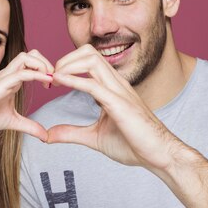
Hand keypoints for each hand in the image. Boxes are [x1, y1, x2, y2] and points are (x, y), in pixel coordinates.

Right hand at [0, 49, 52, 141]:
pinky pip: (19, 74)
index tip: (54, 84)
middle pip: (30, 54)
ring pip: (25, 58)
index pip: (31, 62)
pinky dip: (36, 75)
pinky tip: (45, 83)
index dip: (46, 68)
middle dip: (46, 62)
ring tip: (50, 79)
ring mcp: (2, 79)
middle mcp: (8, 75)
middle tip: (54, 78)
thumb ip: (29, 126)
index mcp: (11, 80)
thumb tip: (45, 136)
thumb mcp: (12, 122)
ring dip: (42, 65)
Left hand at [47, 45, 179, 169]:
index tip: (52, 79)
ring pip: (91, 59)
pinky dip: (73, 79)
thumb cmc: (134, 144)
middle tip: (50, 76)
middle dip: (65, 58)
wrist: (159, 155)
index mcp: (112, 86)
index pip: (88, 59)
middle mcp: (116, 83)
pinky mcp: (119, 103)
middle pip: (88, 52)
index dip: (67, 63)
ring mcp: (119, 90)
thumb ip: (71, 133)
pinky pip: (93, 84)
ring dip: (68, 64)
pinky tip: (60, 81)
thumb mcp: (94, 137)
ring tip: (54, 77)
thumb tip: (47, 135)